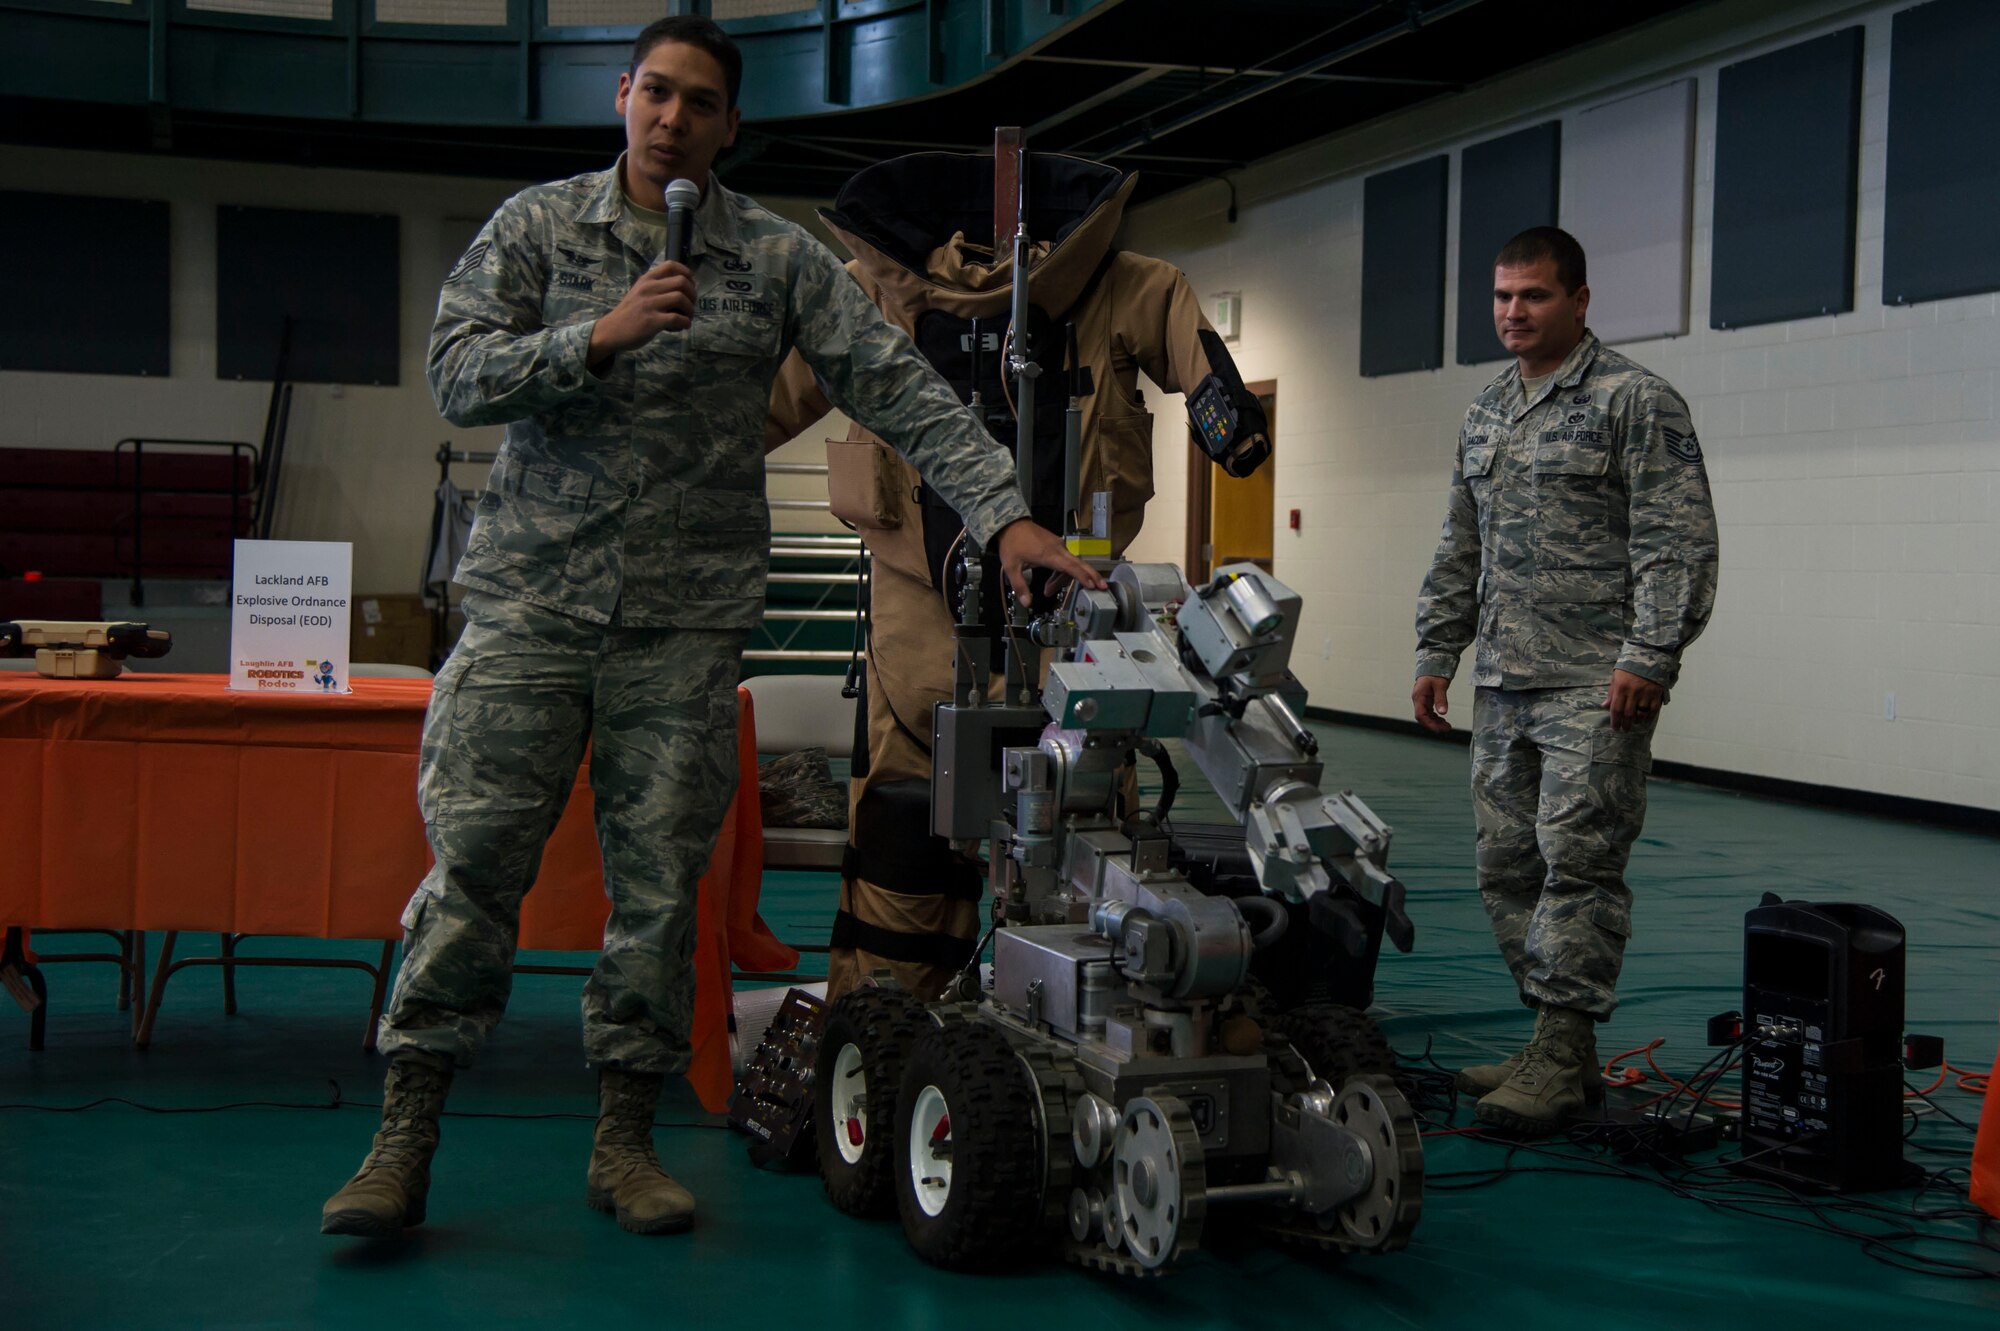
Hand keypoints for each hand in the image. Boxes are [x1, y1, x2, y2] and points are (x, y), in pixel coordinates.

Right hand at [587, 261, 695, 365]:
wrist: (611, 330)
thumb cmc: (629, 313)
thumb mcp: (640, 292)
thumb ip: (657, 287)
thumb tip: (683, 288)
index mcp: (647, 279)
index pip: (671, 265)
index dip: (687, 273)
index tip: (691, 285)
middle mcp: (648, 288)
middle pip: (682, 282)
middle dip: (692, 294)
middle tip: (690, 305)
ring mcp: (649, 304)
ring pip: (681, 299)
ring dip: (690, 310)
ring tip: (688, 317)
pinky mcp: (651, 321)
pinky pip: (677, 318)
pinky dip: (685, 322)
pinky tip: (683, 326)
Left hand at [993, 519, 1107, 603]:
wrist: (1011, 523)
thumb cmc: (1012, 543)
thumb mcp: (1011, 566)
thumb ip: (1020, 585)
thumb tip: (1027, 603)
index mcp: (1049, 554)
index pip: (1071, 566)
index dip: (1083, 576)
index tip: (1093, 585)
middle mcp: (1058, 549)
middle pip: (1080, 563)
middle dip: (1092, 576)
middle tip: (1102, 587)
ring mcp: (1059, 546)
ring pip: (1071, 564)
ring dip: (1065, 579)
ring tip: (1049, 590)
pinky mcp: (1056, 545)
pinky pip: (1065, 560)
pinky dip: (1062, 572)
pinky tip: (1050, 582)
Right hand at [1412, 675, 1452, 732]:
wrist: (1433, 663)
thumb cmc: (1435, 672)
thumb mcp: (1440, 685)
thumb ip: (1441, 699)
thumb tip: (1443, 712)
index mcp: (1419, 696)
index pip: (1420, 715)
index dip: (1429, 723)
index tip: (1439, 728)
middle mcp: (1418, 699)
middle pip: (1423, 717)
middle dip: (1433, 724)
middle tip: (1446, 728)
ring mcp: (1422, 700)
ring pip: (1426, 715)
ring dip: (1435, 721)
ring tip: (1446, 725)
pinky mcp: (1426, 699)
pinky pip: (1429, 711)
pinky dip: (1435, 716)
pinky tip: (1442, 719)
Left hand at [1605, 668, 1663, 730]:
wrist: (1648, 656)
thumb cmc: (1628, 667)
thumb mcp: (1616, 677)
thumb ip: (1611, 693)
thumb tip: (1604, 707)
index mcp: (1621, 688)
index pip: (1616, 709)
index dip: (1615, 721)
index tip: (1615, 728)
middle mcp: (1633, 692)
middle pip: (1628, 714)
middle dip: (1626, 724)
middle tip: (1625, 729)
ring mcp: (1646, 694)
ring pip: (1641, 713)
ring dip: (1637, 721)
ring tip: (1635, 723)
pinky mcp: (1656, 693)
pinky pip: (1653, 710)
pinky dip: (1649, 716)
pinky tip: (1645, 719)